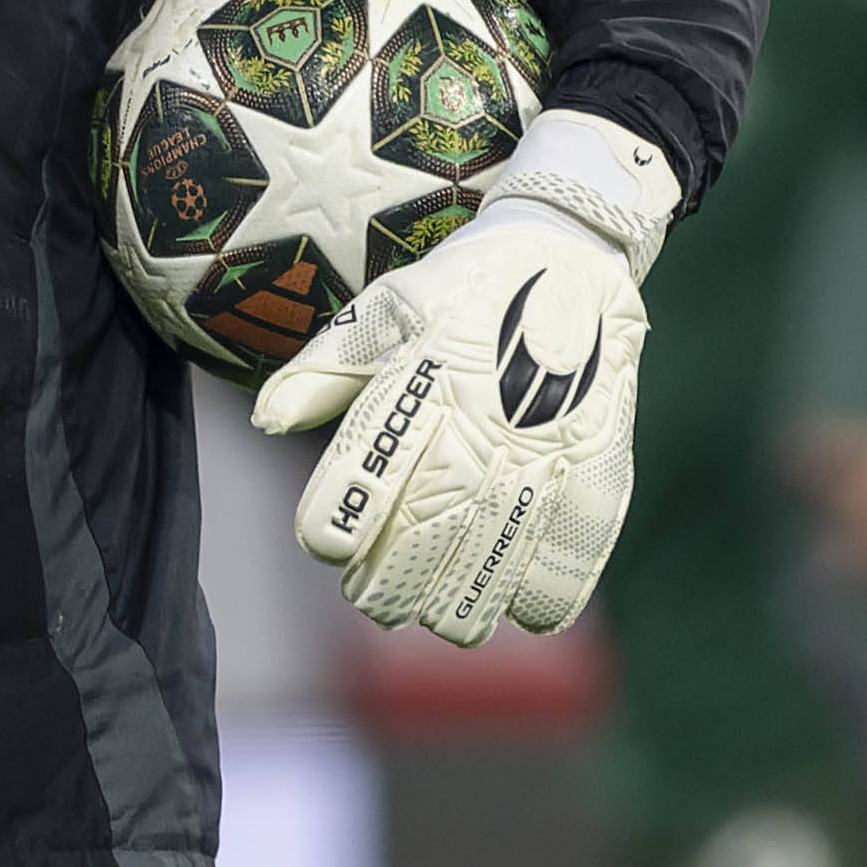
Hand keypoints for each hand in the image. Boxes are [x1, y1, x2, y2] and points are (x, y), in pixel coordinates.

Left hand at [252, 104, 672, 645]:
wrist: (578, 253)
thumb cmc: (465, 287)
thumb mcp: (390, 307)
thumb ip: (327, 369)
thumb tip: (266, 421)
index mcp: (427, 376)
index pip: (370, 469)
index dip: (340, 521)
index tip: (328, 546)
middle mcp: (486, 419)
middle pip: (426, 529)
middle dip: (389, 582)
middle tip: (372, 599)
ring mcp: (549, 447)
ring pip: (494, 557)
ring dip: (459, 604)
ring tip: (434, 614)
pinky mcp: (600, 466)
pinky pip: (571, 554)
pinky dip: (540, 597)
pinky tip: (514, 608)